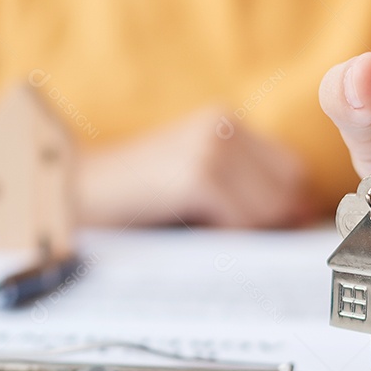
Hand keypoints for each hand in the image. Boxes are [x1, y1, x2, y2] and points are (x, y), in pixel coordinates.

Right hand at [79, 107, 308, 227]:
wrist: (69, 193)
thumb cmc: (128, 199)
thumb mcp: (191, 185)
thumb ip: (242, 194)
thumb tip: (301, 222)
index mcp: (223, 122)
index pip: (292, 170)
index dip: (291, 210)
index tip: (279, 239)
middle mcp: (221, 125)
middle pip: (290, 188)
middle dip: (277, 225)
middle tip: (245, 248)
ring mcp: (209, 147)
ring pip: (270, 208)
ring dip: (250, 235)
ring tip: (212, 240)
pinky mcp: (196, 175)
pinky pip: (242, 220)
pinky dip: (228, 238)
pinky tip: (197, 238)